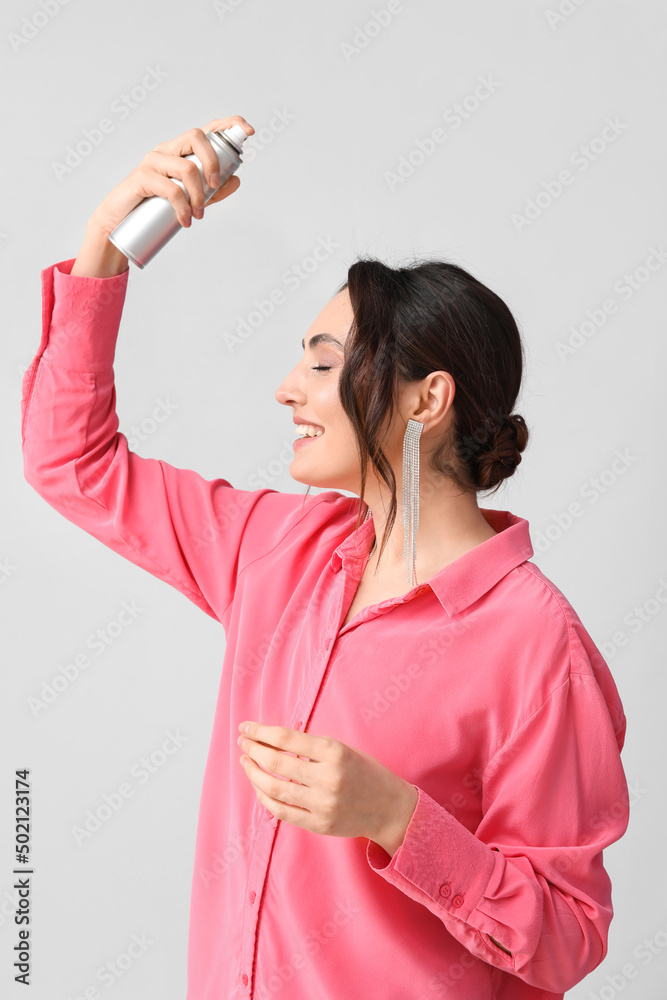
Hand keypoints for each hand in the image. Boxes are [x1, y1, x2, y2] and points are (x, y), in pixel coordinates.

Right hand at [88, 115, 254, 237]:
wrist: (121, 221)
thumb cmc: (155, 206)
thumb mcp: (191, 199)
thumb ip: (213, 191)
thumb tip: (237, 180)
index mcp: (180, 151)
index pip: (205, 131)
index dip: (228, 124)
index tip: (249, 131)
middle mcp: (167, 150)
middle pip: (196, 138)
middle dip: (214, 163)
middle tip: (214, 188)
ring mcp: (153, 161)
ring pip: (186, 167)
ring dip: (199, 195)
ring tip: (198, 215)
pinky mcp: (142, 177)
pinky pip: (170, 188)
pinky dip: (182, 206)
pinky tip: (186, 220)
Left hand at [237, 721, 418, 855]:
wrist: (389, 807)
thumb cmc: (365, 772)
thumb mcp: (343, 749)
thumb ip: (311, 746)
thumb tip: (272, 739)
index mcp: (334, 752)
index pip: (286, 739)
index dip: (260, 732)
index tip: (246, 727)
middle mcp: (327, 778)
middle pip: (275, 763)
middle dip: (253, 750)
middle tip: (243, 742)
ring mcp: (322, 804)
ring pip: (273, 789)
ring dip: (253, 773)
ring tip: (246, 762)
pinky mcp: (318, 824)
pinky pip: (281, 811)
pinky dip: (265, 798)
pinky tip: (259, 786)